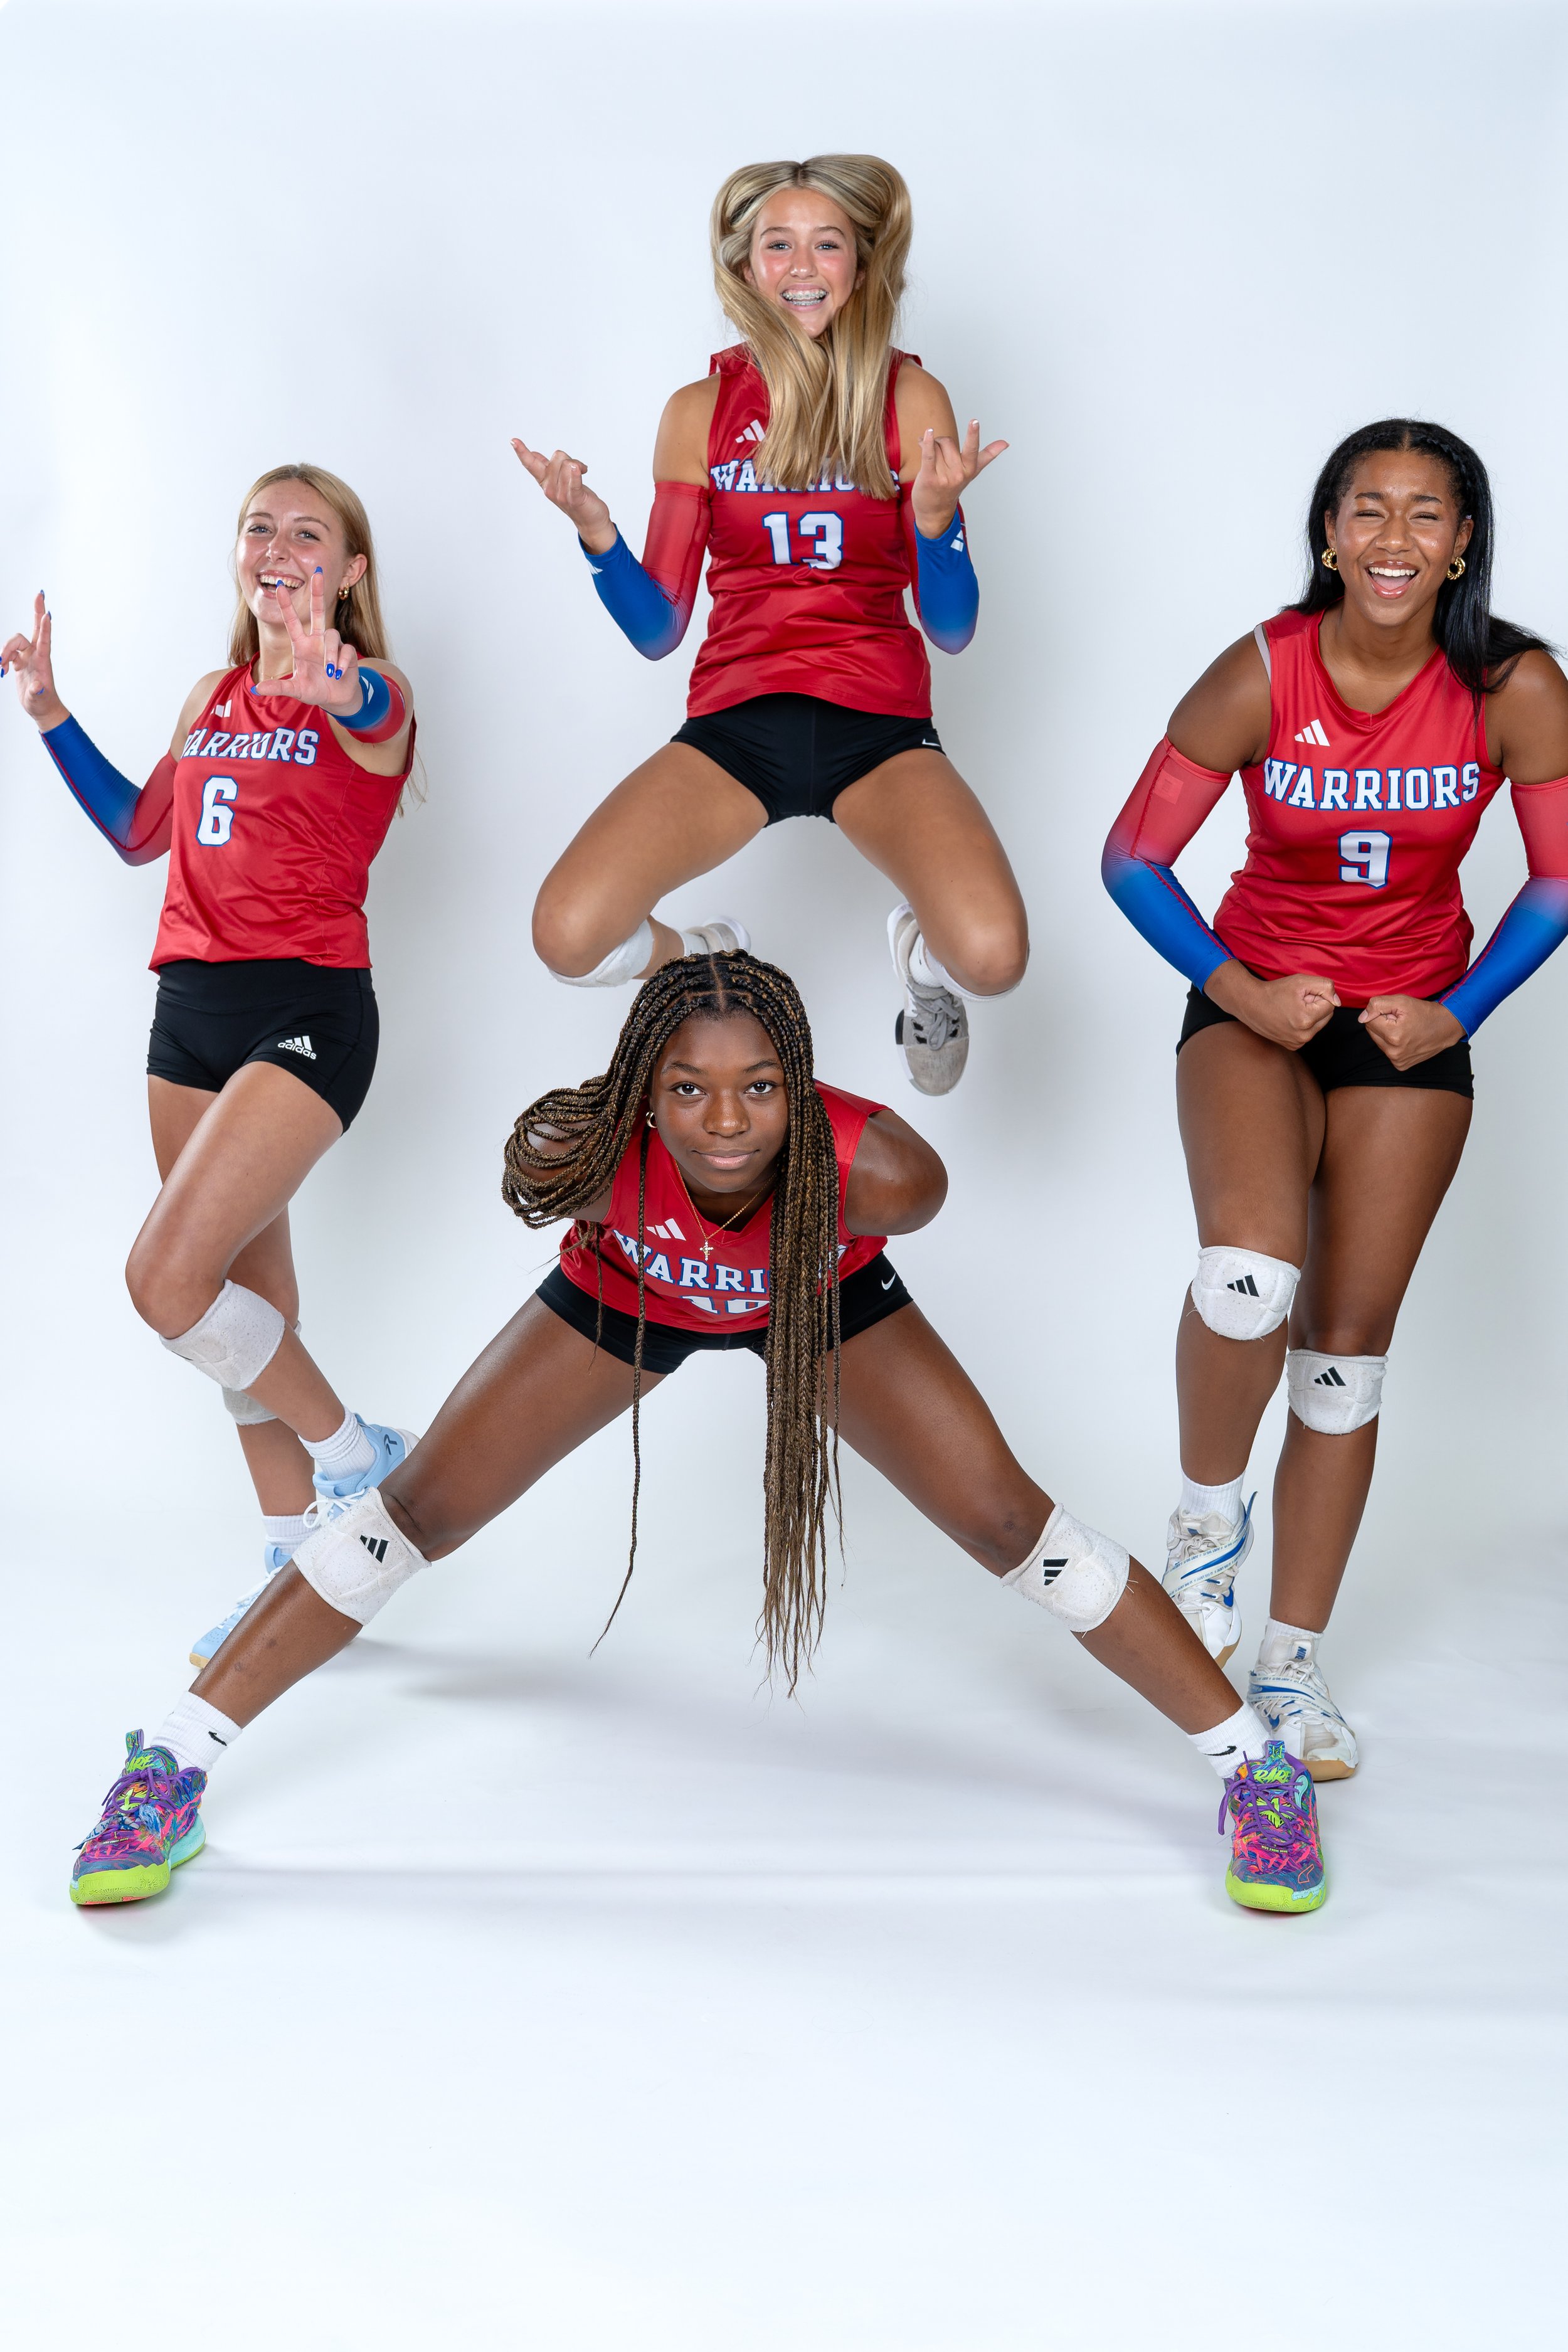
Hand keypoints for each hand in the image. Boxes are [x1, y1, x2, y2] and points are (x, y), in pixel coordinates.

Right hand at [1, 593, 66, 729]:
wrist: (42, 709)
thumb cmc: (42, 704)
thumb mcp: (38, 699)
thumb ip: (36, 692)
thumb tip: (38, 686)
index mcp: (43, 662)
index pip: (44, 641)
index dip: (45, 628)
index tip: (48, 614)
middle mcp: (36, 655)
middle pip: (32, 628)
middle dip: (36, 610)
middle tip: (39, 594)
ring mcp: (28, 656)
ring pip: (13, 642)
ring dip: (4, 652)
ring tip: (3, 670)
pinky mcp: (20, 661)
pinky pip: (8, 653)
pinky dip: (3, 659)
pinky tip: (3, 672)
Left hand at [251, 568, 360, 716]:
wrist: (336, 699)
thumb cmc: (314, 690)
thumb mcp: (296, 690)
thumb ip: (278, 688)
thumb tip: (257, 689)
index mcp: (302, 645)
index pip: (292, 622)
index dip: (286, 605)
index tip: (279, 587)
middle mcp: (317, 640)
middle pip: (318, 612)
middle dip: (318, 593)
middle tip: (318, 573)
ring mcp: (333, 645)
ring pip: (332, 636)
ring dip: (330, 654)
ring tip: (330, 672)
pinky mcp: (348, 652)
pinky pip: (345, 650)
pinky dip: (341, 662)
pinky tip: (338, 673)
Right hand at [511, 437, 615, 553]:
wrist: (590, 520)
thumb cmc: (576, 497)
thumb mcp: (558, 480)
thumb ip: (545, 467)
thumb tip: (533, 454)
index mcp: (544, 481)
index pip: (531, 464)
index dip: (522, 452)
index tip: (513, 441)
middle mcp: (549, 488)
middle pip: (558, 456)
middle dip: (570, 458)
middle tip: (577, 471)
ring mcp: (560, 495)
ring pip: (569, 464)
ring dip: (579, 466)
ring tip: (582, 476)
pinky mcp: (574, 499)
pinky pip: (575, 481)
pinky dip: (577, 474)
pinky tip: (581, 470)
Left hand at [910, 419, 1007, 538]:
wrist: (935, 511)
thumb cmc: (953, 486)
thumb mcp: (972, 472)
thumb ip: (987, 456)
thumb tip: (1005, 443)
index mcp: (969, 469)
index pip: (972, 448)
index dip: (973, 434)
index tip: (975, 421)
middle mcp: (958, 474)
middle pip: (947, 442)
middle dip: (940, 443)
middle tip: (938, 455)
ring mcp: (944, 477)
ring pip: (936, 446)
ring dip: (929, 447)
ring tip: (930, 458)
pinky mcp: (929, 478)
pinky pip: (928, 455)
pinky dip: (926, 443)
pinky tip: (927, 434)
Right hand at [1207, 961, 1338, 1049]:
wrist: (1251, 1004)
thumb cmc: (1274, 992)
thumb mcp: (1301, 981)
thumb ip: (1325, 986)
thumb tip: (1337, 1001)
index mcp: (1307, 1020)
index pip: (1330, 1005)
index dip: (1317, 996)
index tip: (1302, 996)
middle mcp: (1303, 1036)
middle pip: (1326, 1016)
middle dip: (1315, 1007)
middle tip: (1297, 1002)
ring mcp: (1298, 1043)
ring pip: (1318, 1025)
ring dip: (1310, 1016)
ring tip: (1291, 1010)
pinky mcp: (1293, 1046)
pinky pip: (1308, 1032)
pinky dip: (1303, 1025)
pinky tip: (1289, 1019)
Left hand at [1359, 995, 1464, 1069]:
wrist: (1446, 1027)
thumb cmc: (1425, 1013)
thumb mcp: (1402, 1001)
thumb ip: (1378, 1005)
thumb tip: (1362, 1017)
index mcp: (1393, 1035)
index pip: (1369, 1021)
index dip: (1381, 1013)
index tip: (1395, 1013)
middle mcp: (1394, 1052)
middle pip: (1372, 1032)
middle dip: (1383, 1024)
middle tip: (1400, 1021)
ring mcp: (1397, 1060)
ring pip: (1379, 1042)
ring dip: (1387, 1034)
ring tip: (1404, 1029)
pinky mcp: (1401, 1065)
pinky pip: (1387, 1051)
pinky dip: (1393, 1044)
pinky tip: (1406, 1039)